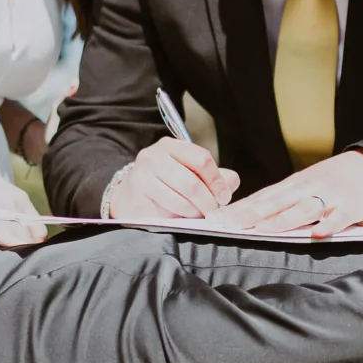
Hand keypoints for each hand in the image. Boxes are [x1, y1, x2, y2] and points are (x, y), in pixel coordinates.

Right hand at [107, 139, 238, 222]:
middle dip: (209, 200)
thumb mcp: (188, 174)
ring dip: (197, 210)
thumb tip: (232, 181)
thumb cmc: (164, 186)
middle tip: (214, 211)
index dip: (217, 180)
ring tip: (200, 215)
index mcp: (171, 145)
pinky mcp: (139, 192)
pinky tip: (185, 217)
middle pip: (193, 181)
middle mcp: (155, 155)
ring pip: (183, 196)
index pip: (202, 158)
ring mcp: (144, 173)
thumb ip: (213, 177)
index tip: (224, 196)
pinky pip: (170, 207)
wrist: (130, 198)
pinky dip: (183, 215)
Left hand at [220, 150, 362, 237]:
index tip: (217, 219)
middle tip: (229, 225)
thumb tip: (246, 214)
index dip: (239, 208)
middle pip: (276, 202)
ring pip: (303, 209)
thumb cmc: (333, 178)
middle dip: (251, 213)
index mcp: (293, 185)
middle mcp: (307, 188)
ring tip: (262, 228)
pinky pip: (339, 217)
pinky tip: (317, 234)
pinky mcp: (351, 207)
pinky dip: (328, 225)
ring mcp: (329, 197)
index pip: (261, 197)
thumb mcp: (303, 184)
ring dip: (282, 219)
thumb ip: (280, 199)